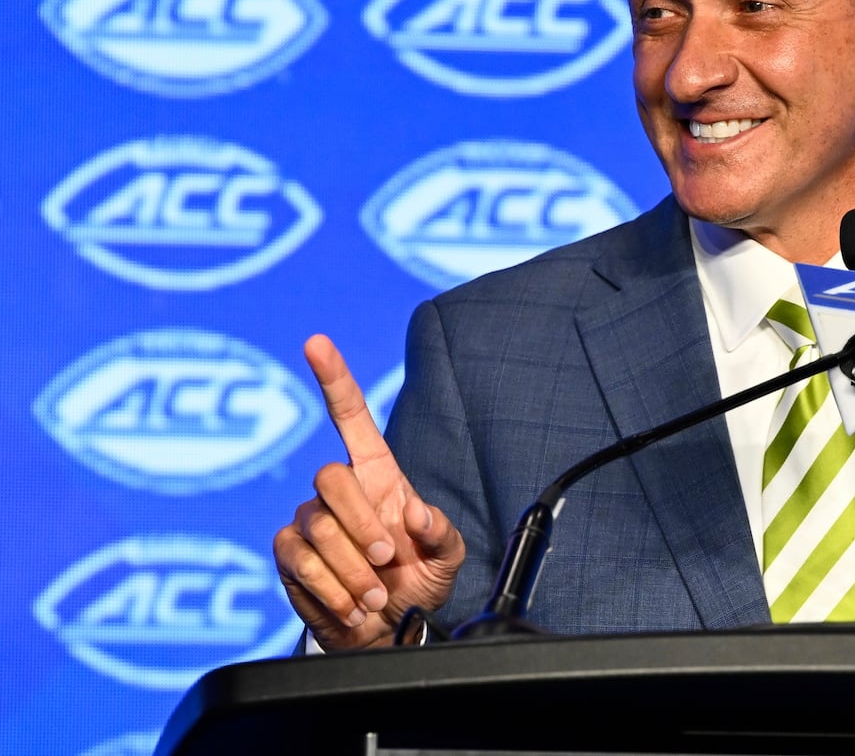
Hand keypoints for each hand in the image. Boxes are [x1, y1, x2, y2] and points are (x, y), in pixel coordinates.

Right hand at [273, 335, 464, 650]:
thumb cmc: (417, 582)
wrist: (387, 632)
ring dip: (354, 570)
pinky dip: (332, 589)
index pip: (349, 415)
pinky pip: (299, 560)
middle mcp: (339, 491)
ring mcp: (309, 520)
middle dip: (363, 525)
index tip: (316, 342)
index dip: (333, 378)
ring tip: (375, 594)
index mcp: (378, 474)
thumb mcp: (447, 556)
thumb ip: (441, 531)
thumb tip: (415, 512)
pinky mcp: (288, 554)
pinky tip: (352, 605)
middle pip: (331, 477)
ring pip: (319, 528)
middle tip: (388, 560)